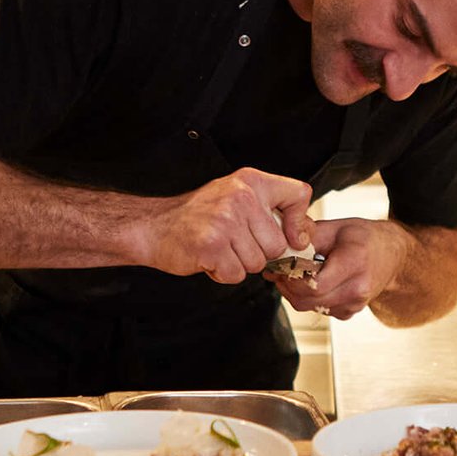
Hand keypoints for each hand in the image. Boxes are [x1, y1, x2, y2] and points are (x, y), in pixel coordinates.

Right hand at [147, 167, 314, 283]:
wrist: (153, 226)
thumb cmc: (197, 216)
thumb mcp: (236, 197)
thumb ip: (269, 210)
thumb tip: (303, 236)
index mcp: (251, 181)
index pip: (299, 194)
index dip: (300, 221)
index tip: (290, 235)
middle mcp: (241, 196)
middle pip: (278, 244)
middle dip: (258, 252)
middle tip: (234, 242)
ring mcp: (226, 221)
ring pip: (257, 263)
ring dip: (238, 264)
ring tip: (219, 248)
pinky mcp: (212, 245)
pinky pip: (236, 274)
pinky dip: (223, 273)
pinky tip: (209, 258)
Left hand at [270, 218, 410, 321]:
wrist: (392, 255)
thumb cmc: (365, 238)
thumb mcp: (336, 227)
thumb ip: (307, 236)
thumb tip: (281, 247)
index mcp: (355, 263)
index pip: (314, 284)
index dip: (292, 277)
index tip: (283, 265)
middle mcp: (357, 289)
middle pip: (307, 300)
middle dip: (288, 285)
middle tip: (282, 269)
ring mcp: (354, 304)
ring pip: (309, 307)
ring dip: (296, 292)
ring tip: (298, 272)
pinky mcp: (349, 313)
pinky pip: (318, 310)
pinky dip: (309, 298)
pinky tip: (314, 281)